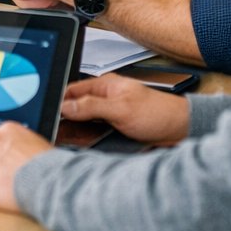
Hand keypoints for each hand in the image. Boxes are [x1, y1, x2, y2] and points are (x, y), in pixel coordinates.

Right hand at [61, 74, 190, 144]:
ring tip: (64, 138)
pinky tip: (82, 145)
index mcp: (105, 85)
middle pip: (76, 106)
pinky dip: (86, 138)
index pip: (72, 90)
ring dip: (75, 130)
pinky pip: (94, 132)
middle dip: (64, 117)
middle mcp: (106, 98)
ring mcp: (110, 113)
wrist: (182, 131)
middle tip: (52, 129)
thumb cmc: (159, 113)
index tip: (47, 113)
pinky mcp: (115, 128)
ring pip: (84, 121)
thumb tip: (66, 106)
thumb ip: (92, 107)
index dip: (57, 100)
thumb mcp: (121, 109)